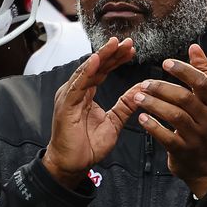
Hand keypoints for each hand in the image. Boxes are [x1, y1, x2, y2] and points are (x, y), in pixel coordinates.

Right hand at [43, 37, 137, 188]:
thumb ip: (124, 105)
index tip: (131, 50)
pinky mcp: (66, 104)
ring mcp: (70, 96)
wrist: (72, 165)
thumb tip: (140, 90)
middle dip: (112, 53)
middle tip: (127, 42)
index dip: (116, 59)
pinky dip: (87, 71)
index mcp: (86, 94)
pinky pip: (78, 84)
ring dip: (102, 56)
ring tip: (115, 44)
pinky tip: (97, 59)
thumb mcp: (113, 122)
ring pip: (88, 70)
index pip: (103, 71)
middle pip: (96, 66)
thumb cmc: (87, 146)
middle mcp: (76, 91)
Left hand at [131, 44, 206, 197]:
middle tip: (144, 84)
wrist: (206, 165)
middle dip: (163, 89)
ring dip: (154, 105)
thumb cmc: (204, 125)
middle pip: (185, 99)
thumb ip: (203, 73)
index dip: (184, 71)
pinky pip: (167, 138)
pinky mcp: (184, 151)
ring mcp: (197, 136)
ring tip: (138, 98)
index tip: (166, 63)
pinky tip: (141, 119)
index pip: (202, 83)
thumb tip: (195, 47)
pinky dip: (153, 127)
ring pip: (175, 117)